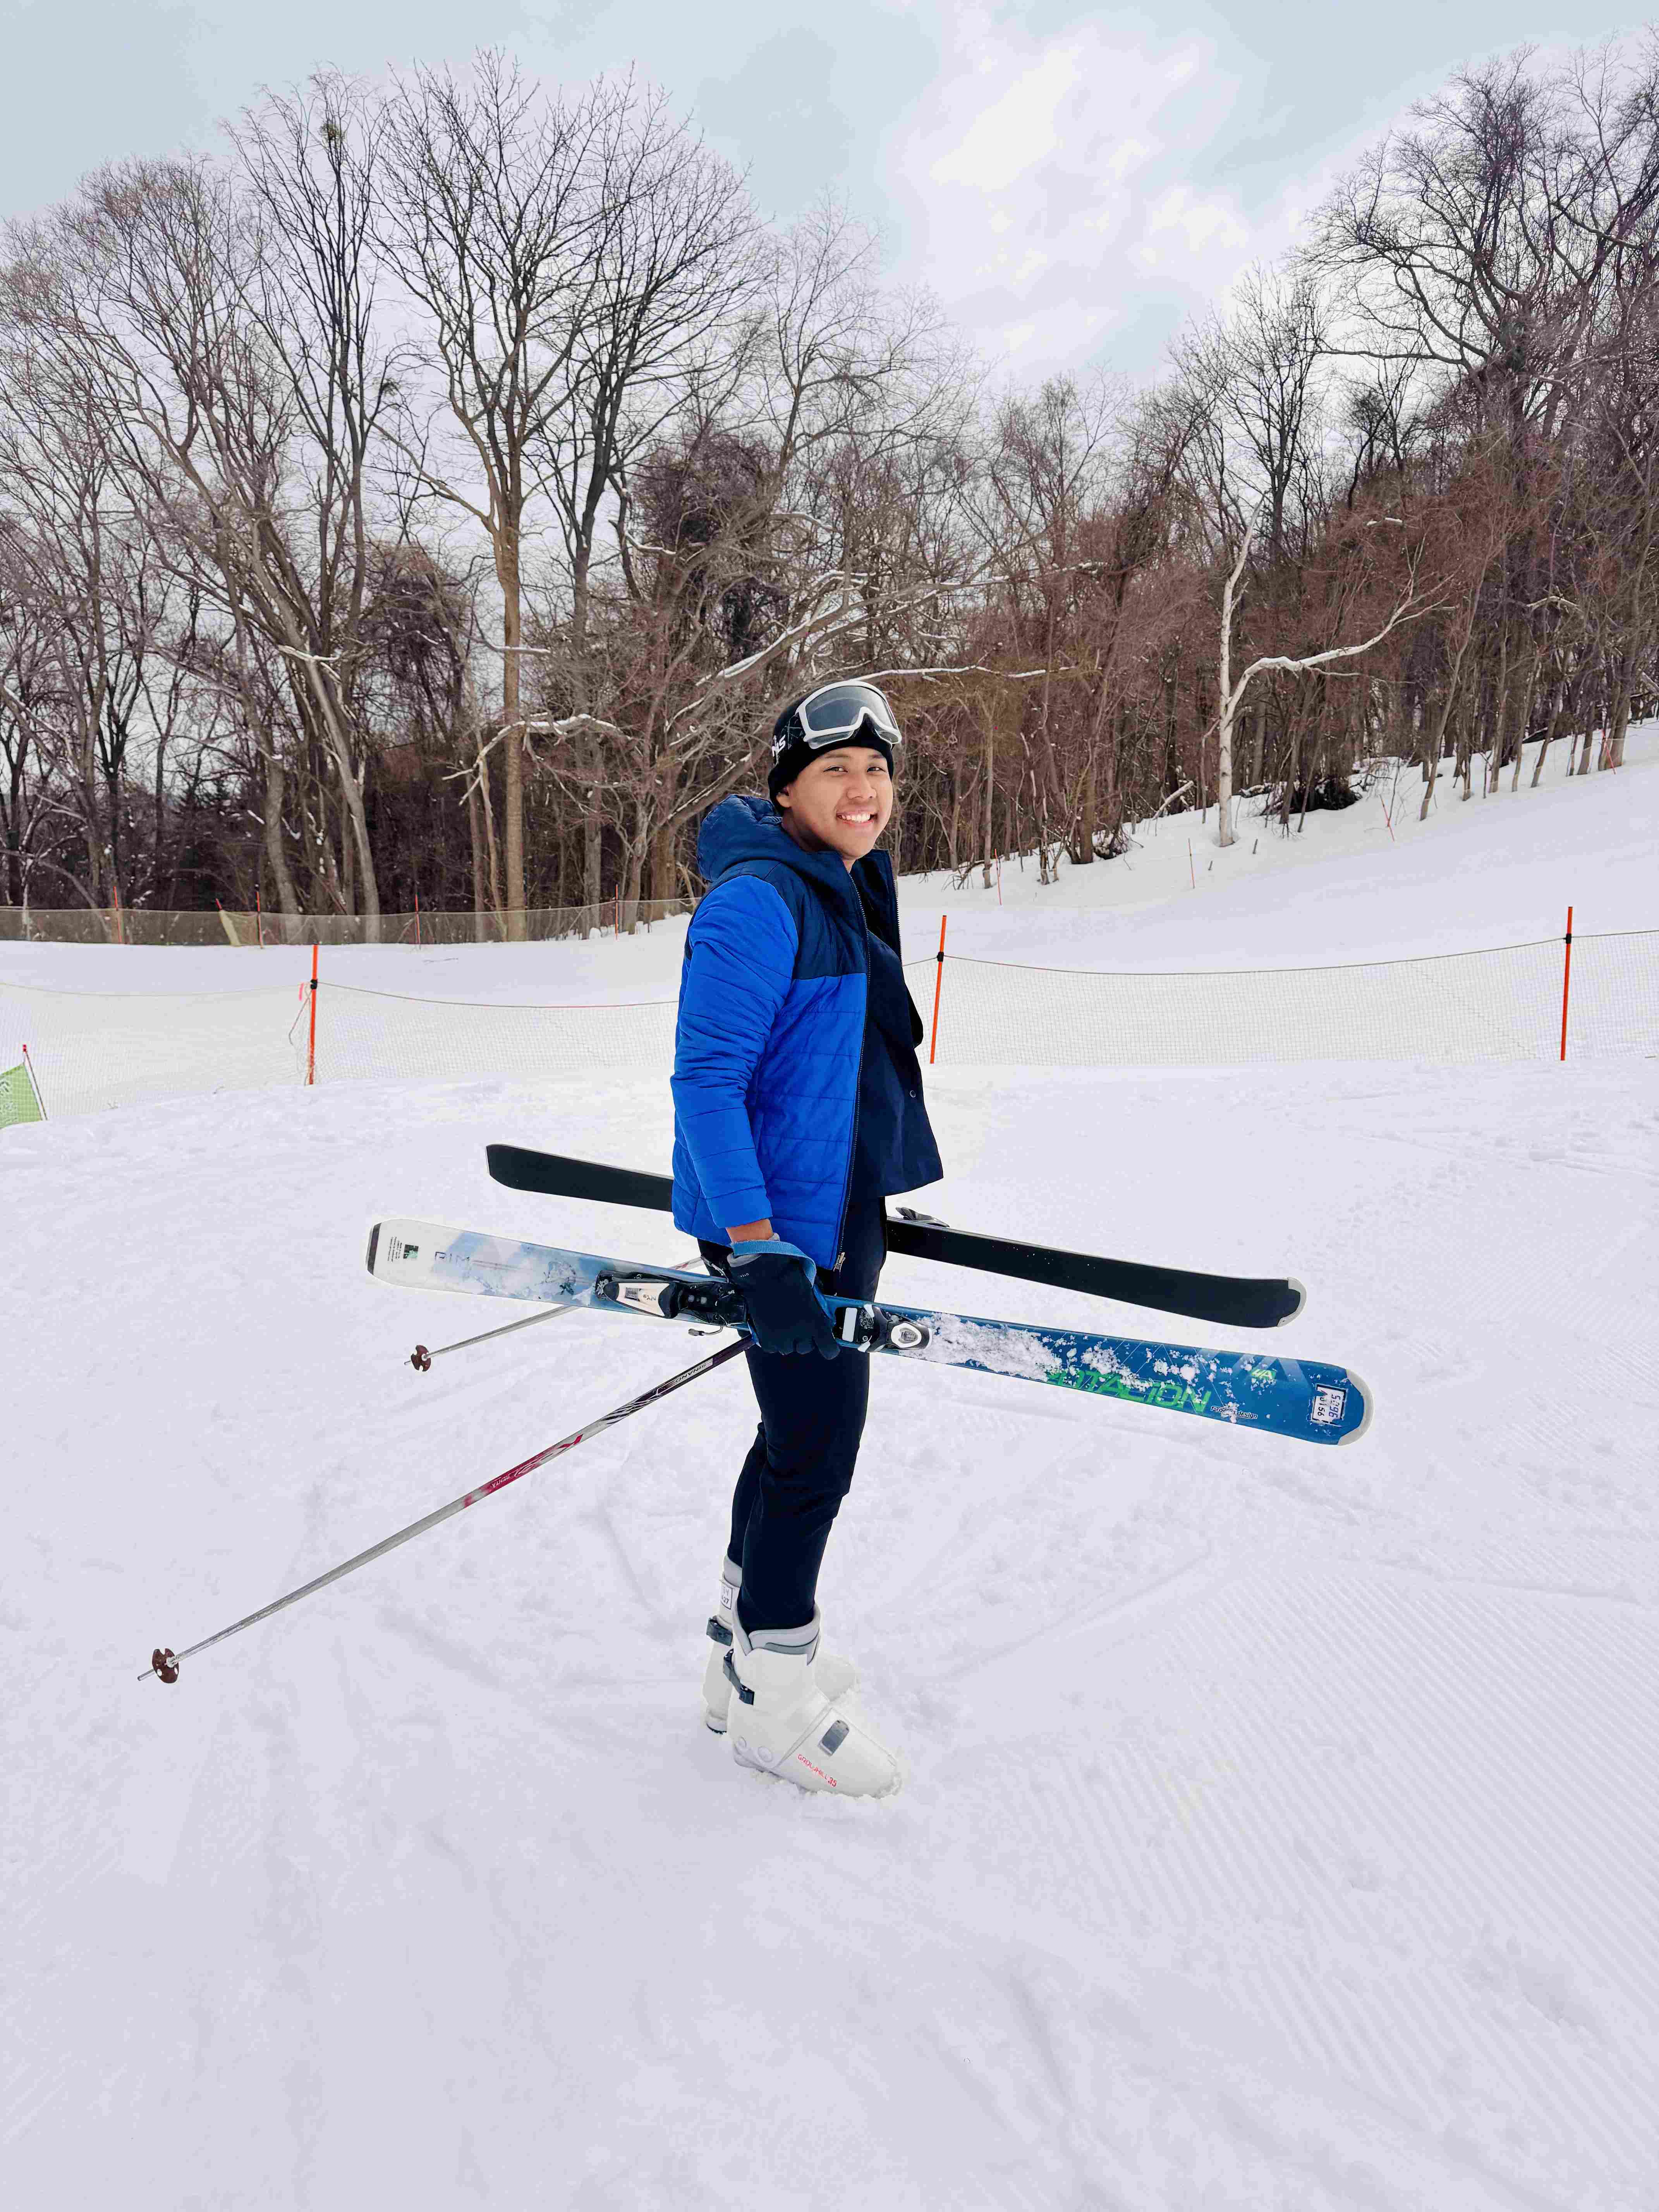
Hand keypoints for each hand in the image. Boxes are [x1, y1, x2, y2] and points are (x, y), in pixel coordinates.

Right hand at [726, 1239, 838, 1359]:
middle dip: (804, 1339)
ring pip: (788, 1348)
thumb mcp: (812, 1290)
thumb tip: (824, 1314)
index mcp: (815, 1323)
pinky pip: (772, 1347)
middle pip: (806, 1348)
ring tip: (782, 1323)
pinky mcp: (765, 1340)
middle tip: (798, 1325)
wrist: (762, 1275)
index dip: (829, 1347)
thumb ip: (819, 1305)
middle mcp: (800, 1334)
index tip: (825, 1342)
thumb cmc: (789, 1277)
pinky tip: (770, 1326)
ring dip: (787, 1339)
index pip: (829, 1349)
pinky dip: (772, 1340)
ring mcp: (781, 1339)